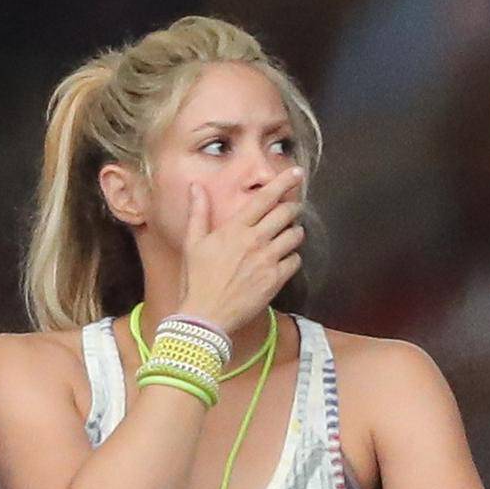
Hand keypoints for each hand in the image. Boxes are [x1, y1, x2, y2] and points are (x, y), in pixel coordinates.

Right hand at [177, 168, 305, 331]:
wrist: (206, 316)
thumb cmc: (196, 279)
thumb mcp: (192, 243)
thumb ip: (198, 213)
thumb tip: (196, 187)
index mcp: (235, 229)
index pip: (265, 198)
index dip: (283, 183)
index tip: (297, 173)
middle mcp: (254, 241)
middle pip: (286, 213)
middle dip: (293, 207)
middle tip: (292, 208)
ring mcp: (267, 261)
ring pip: (295, 236)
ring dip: (294, 232)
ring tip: (287, 235)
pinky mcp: (276, 280)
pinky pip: (295, 261)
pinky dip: (293, 258)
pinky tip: (283, 260)